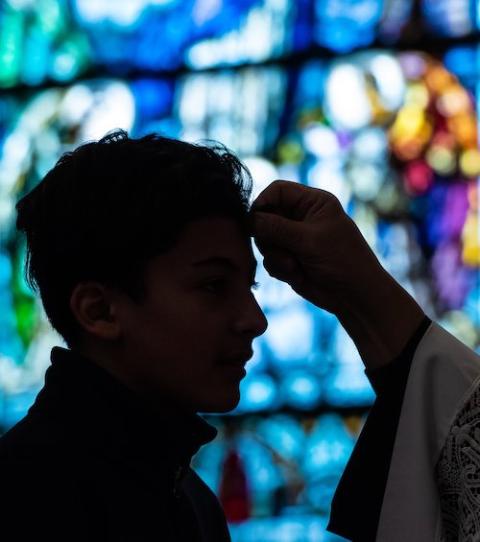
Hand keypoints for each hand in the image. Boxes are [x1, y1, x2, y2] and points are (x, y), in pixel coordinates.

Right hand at [249, 180, 425, 368]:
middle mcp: (301, 217)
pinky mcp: (290, 259)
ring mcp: (294, 240)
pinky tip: (297, 275)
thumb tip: (248, 219)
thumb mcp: (309, 240)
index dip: (262, 203)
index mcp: (312, 202)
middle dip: (268, 237)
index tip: (254, 221)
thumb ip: (276, 227)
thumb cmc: (341, 261)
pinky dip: (279, 268)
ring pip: (265, 241)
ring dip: (276, 256)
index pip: (277, 190)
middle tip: (279, 249)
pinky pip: (270, 259)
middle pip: (266, 216)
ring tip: (295, 266)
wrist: (355, 296)